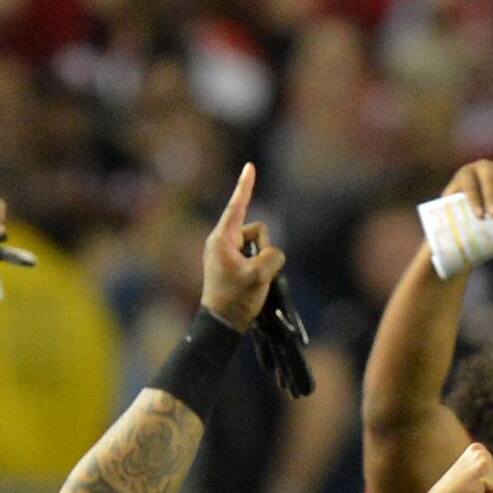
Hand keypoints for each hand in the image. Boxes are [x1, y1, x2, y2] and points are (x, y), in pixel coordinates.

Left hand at [195, 164, 285, 331]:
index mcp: (222, 239)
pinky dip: (258, 267)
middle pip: (256, 230)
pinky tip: (252, 285)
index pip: (237, 205)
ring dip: (262, 261)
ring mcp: (225, 253)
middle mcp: (221, 242)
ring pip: (258, 245)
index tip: (250, 166)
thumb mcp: (260, 275)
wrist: (221, 325)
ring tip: (252, 283)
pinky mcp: (230, 265)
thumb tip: (271, 253)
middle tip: (255, 274)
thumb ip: (272, 255)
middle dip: (264, 248)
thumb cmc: (236, 299)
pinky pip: (253, 257)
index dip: (246, 185)